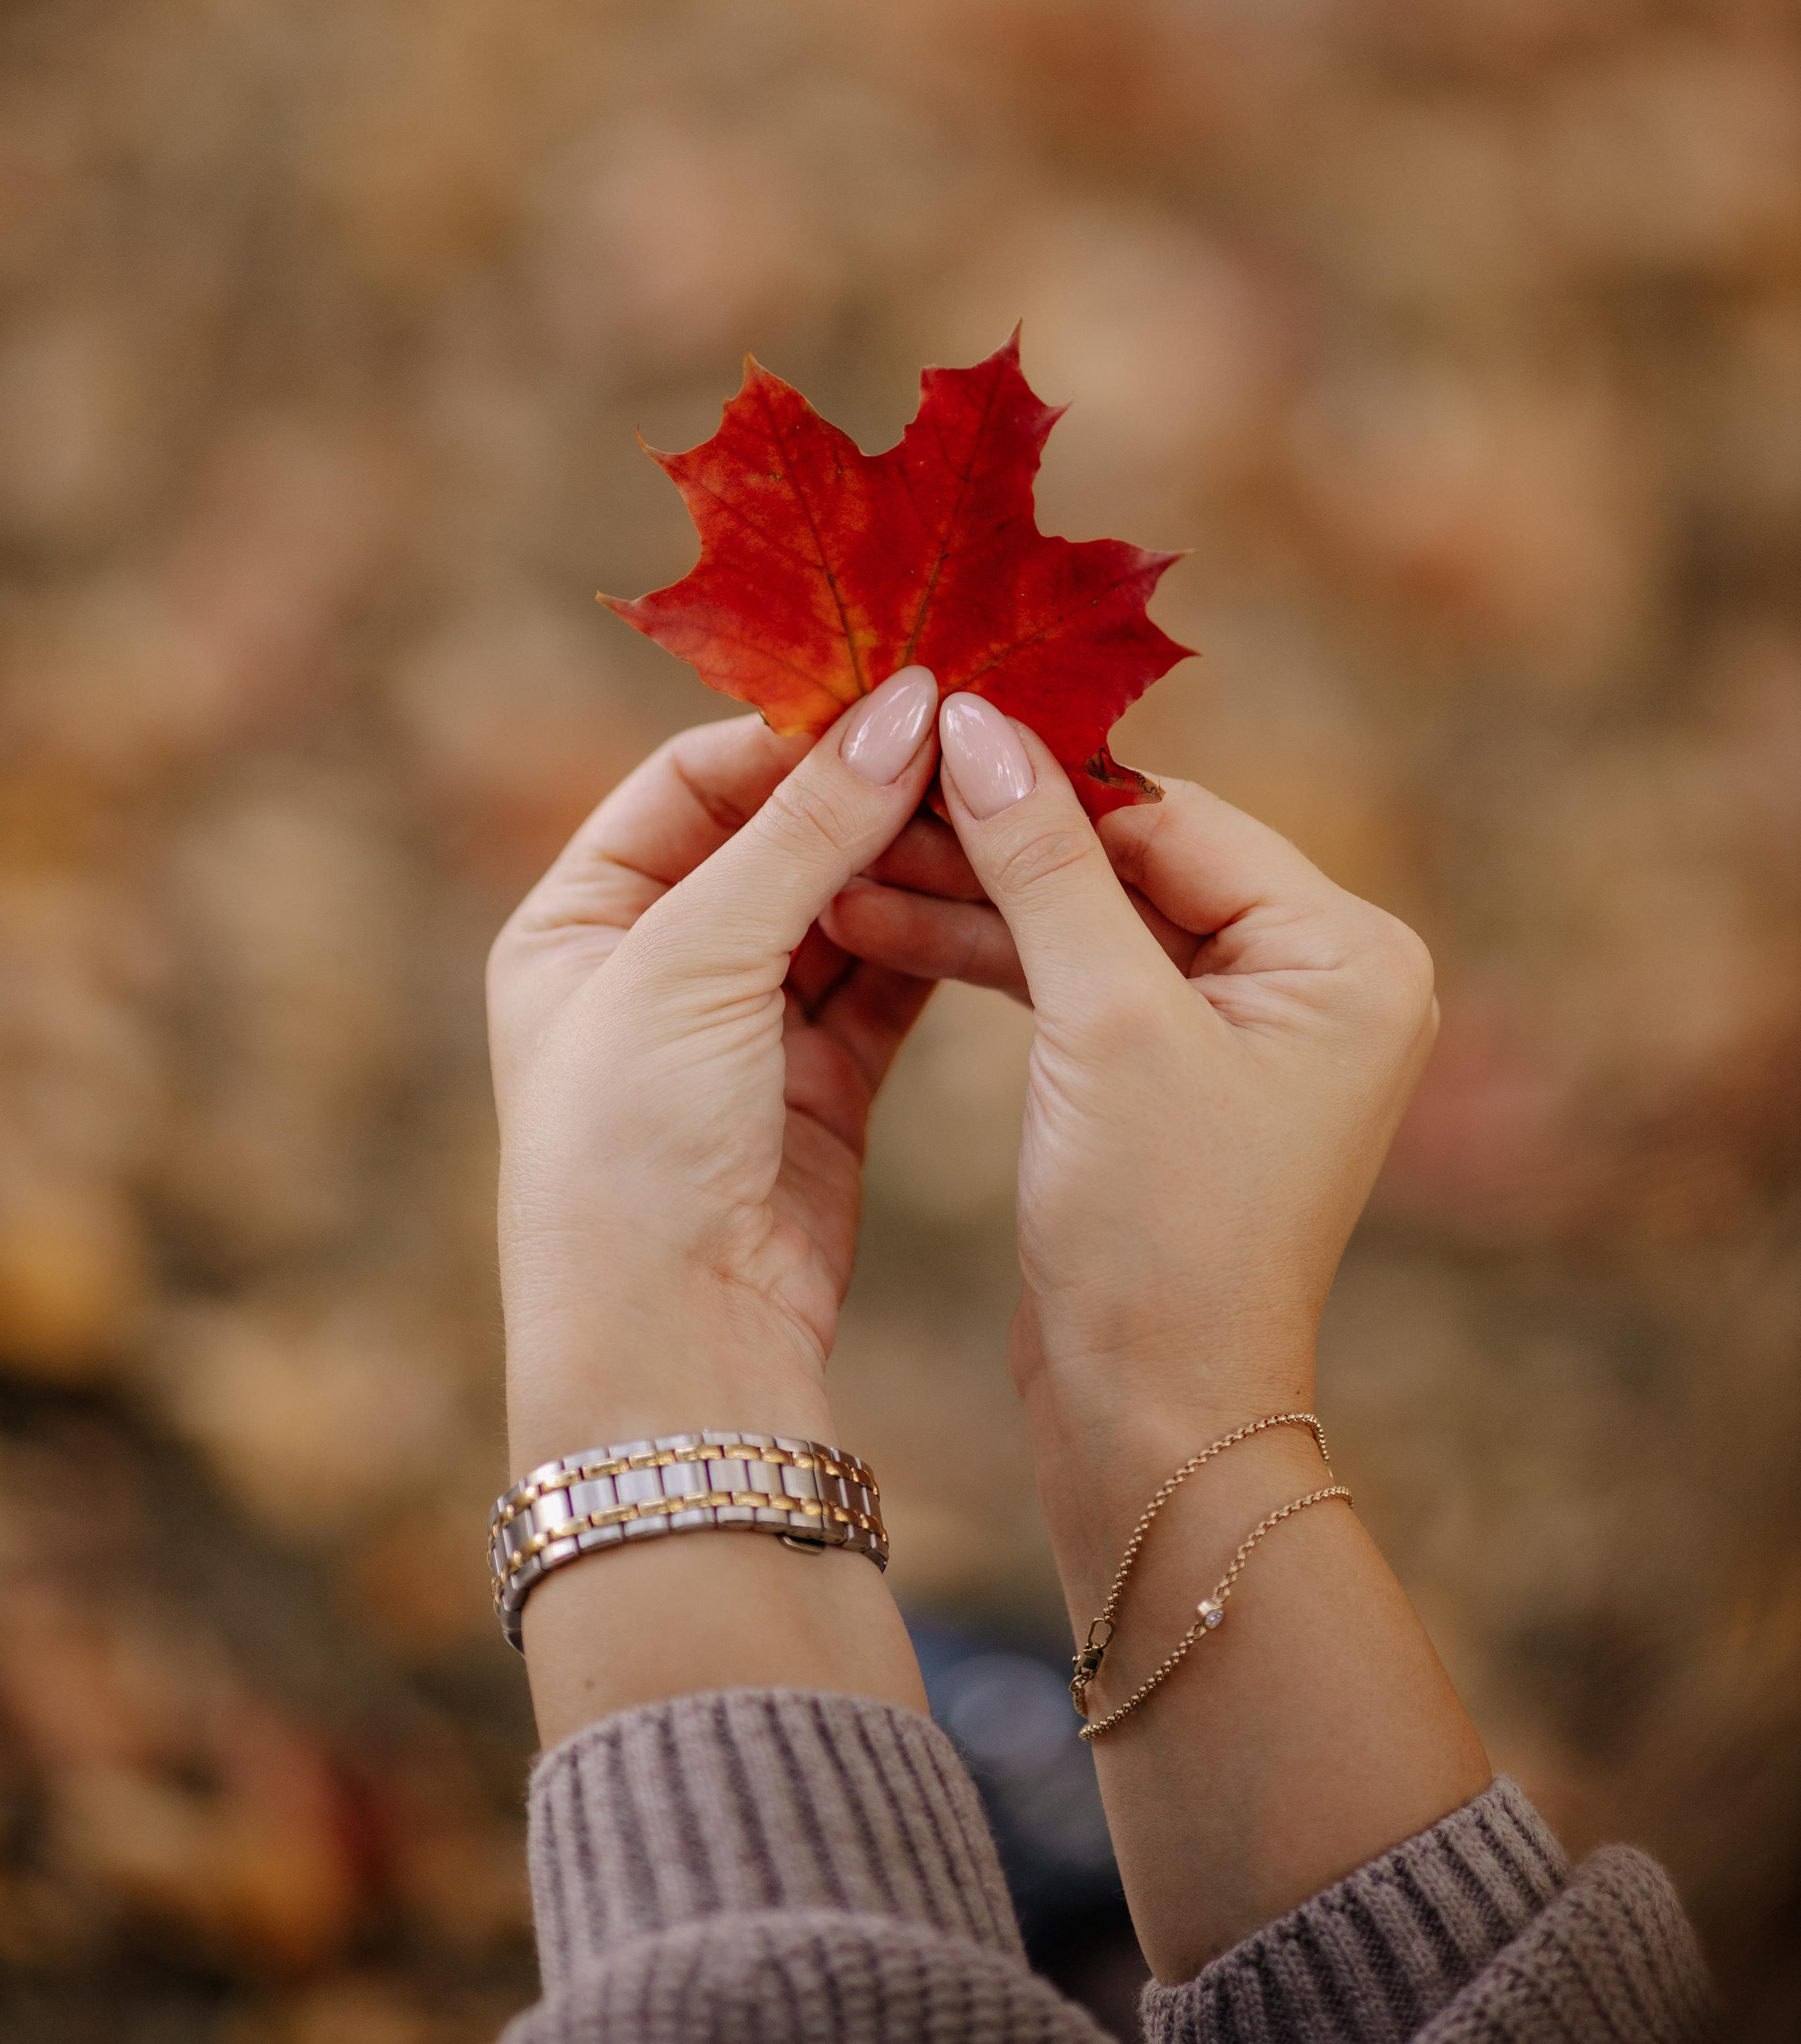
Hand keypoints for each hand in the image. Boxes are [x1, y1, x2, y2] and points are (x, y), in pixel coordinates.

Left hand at [488, 670, 941, 1476]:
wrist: (672, 1351)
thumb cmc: (632, 1149)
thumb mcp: (696, 963)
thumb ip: (804, 831)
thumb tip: (909, 702)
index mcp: (575, 922)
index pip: (689, 782)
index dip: (791, 734)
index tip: (901, 692)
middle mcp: (651, 966)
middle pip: (773, 839)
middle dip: (866, 791)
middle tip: (974, 737)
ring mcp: (738, 1029)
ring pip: (841, 909)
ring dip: (909, 859)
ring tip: (998, 802)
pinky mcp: (819, 1087)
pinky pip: (884, 983)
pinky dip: (933, 936)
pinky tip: (993, 886)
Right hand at [820, 696, 1438, 1540]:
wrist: (1151, 1422)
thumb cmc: (1157, 1235)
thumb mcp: (1100, 1024)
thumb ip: (1045, 863)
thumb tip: (978, 722)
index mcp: (1347, 952)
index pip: (1175, 817)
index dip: (1044, 774)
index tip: (926, 725)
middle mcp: (1315, 977)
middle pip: (1130, 860)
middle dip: (995, 837)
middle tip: (872, 788)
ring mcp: (1245, 1027)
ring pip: (1089, 919)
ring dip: (973, 896)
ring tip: (847, 860)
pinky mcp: (1173, 1073)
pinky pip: (1078, 980)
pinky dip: (991, 957)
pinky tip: (885, 919)